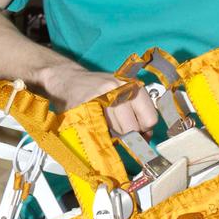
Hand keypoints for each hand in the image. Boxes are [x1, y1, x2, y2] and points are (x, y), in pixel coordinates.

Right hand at [40, 63, 158, 136]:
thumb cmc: (97, 90)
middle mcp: (121, 88)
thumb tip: (147, 138)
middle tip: (114, 127)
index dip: (143, 130)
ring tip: (102, 121)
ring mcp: (104, 94)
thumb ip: (137, 114)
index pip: (150, 118)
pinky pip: (100, 129)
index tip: (136, 132)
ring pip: (117, 131)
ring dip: (111, 133)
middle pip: (133, 128)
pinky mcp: (87, 102)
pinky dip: (98, 132)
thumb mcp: (122, 95)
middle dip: (126, 134)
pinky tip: (93, 122)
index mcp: (133, 85)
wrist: (68, 79)